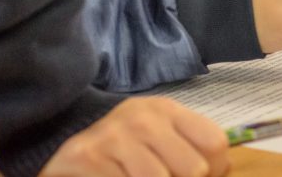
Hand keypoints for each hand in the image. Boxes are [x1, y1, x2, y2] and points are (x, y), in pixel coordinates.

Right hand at [40, 97, 227, 176]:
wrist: (63, 139)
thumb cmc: (122, 145)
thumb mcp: (158, 136)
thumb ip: (190, 151)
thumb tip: (218, 172)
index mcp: (166, 111)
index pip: (214, 143)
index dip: (215, 170)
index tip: (200, 175)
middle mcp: (143, 119)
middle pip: (194, 169)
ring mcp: (115, 138)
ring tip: (135, 176)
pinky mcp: (90, 158)